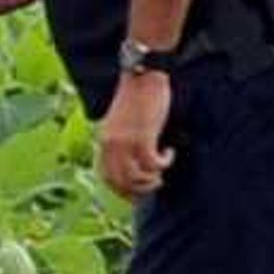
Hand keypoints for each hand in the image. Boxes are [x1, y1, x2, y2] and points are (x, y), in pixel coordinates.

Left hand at [97, 69, 175, 200]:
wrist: (142, 77)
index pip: (107, 178)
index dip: (122, 190)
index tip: (136, 196)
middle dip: (141, 189)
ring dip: (153, 178)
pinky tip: (169, 152)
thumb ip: (122, 143)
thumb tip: (134, 165)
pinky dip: (164, 162)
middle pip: (122, 182)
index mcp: (103, 142)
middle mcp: (110, 145)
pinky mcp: (142, 136)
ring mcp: (124, 142)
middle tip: (157, 183)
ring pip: (138, 177)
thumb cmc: (136, 99)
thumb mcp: (122, 124)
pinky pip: (153, 164)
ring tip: (162, 170)